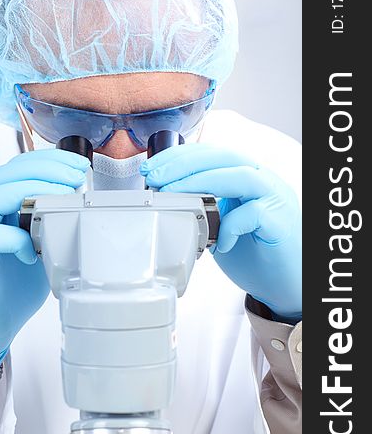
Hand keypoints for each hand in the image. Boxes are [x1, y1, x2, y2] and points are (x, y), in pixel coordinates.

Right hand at [0, 149, 89, 381]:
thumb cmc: (15, 285)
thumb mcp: (39, 245)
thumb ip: (49, 221)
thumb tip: (81, 200)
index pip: (15, 168)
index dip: (47, 160)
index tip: (78, 164)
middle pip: (5, 174)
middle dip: (45, 168)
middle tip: (76, 175)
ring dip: (32, 191)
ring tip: (63, 196)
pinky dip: (18, 239)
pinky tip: (34, 253)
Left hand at [141, 144, 300, 320]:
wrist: (283, 280)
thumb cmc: (251, 250)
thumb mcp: (219, 221)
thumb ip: (201, 204)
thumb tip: (163, 197)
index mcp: (244, 175)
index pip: (212, 153)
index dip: (180, 155)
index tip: (151, 167)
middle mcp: (262, 180)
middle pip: (225, 156)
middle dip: (184, 163)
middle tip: (155, 177)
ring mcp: (274, 198)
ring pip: (242, 176)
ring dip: (202, 182)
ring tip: (173, 195)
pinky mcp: (280, 222)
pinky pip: (255, 214)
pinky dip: (231, 225)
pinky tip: (217, 243)